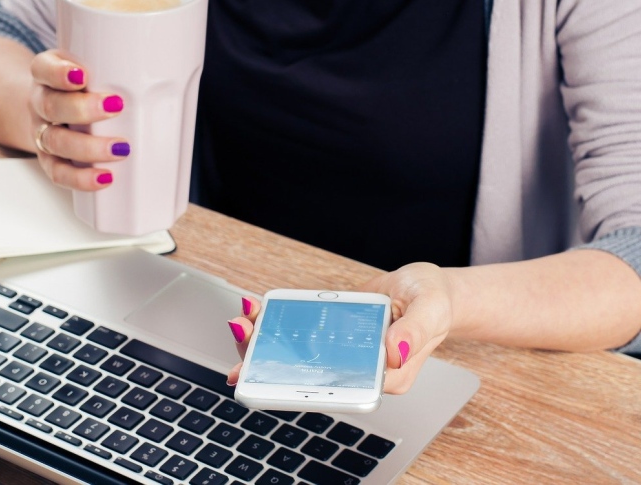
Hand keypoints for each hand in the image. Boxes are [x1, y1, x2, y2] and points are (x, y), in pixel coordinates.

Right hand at [29, 49, 130, 190]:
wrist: (52, 111)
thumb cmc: (82, 89)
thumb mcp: (91, 68)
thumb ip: (114, 67)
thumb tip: (165, 70)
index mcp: (47, 75)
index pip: (43, 69)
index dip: (59, 73)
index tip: (82, 76)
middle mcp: (41, 103)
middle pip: (51, 106)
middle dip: (83, 109)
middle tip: (115, 107)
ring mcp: (43, 133)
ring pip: (56, 142)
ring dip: (88, 147)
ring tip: (119, 149)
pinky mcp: (49, 160)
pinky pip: (59, 173)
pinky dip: (81, 178)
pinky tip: (104, 178)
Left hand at [226, 263, 453, 394]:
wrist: (428, 288)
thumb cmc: (434, 300)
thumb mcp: (430, 309)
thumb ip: (414, 330)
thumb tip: (393, 350)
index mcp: (384, 377)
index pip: (336, 389)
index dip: (298, 386)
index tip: (268, 373)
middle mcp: (360, 370)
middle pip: (308, 374)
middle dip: (268, 359)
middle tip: (243, 333)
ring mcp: (345, 352)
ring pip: (299, 354)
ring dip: (267, 340)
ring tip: (243, 320)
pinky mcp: (334, 334)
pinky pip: (303, 333)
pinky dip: (280, 323)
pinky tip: (260, 312)